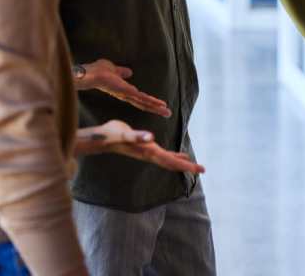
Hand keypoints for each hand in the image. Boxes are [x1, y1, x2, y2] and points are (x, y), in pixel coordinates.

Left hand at [75, 59, 171, 117]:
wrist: (91, 74)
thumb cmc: (98, 71)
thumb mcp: (113, 69)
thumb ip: (121, 72)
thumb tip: (129, 72)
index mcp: (123, 91)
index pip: (139, 98)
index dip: (149, 102)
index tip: (158, 104)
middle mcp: (126, 96)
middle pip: (143, 104)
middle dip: (156, 109)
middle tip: (167, 113)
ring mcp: (127, 95)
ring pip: (145, 103)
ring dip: (156, 108)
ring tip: (167, 112)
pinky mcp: (127, 93)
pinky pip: (142, 98)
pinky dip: (152, 102)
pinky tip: (160, 105)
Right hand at [75, 120, 204, 173]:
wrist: (101, 138)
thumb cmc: (112, 135)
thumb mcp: (125, 134)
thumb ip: (137, 136)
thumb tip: (151, 138)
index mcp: (149, 151)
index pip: (171, 161)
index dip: (186, 165)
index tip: (200, 170)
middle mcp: (150, 154)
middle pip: (173, 163)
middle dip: (188, 167)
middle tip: (203, 170)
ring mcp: (148, 152)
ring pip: (169, 160)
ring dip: (182, 163)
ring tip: (195, 166)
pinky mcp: (146, 148)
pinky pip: (165, 155)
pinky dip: (175, 156)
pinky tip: (181, 155)